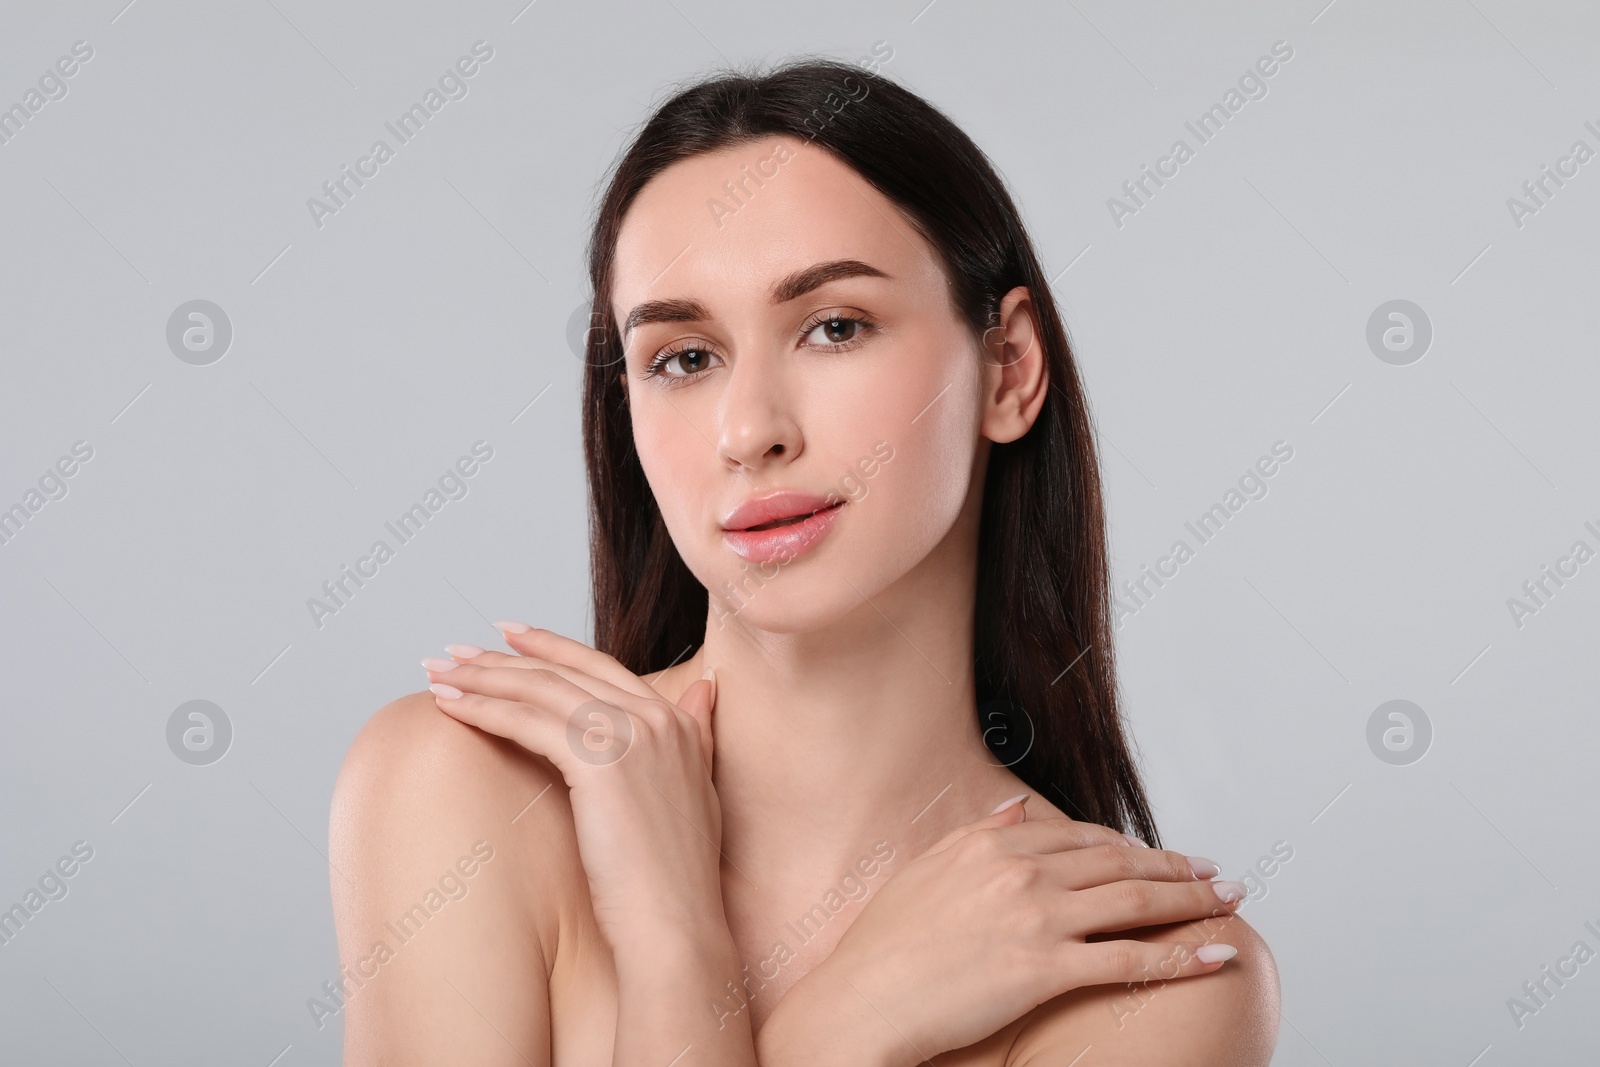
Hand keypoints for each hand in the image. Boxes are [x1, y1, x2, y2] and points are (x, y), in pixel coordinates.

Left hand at [422, 626, 725, 953]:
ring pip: (540, 689)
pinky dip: (483, 708)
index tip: (505, 636)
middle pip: (563, 671)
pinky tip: (450, 707)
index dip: (549, 647)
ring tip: (437, 675)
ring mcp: (631, 735)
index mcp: (676, 721)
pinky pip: (528, 722)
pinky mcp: (600, 761)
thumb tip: (704, 691)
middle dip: (501, 658)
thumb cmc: (674, 880)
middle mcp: (657, 717)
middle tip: (453, 652)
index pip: (599, 665)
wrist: (677, 927)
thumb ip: (695, 735)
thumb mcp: (695, 792)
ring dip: (480, 678)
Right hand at [769, 799, 1243, 1065]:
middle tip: (1216, 874)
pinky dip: (1179, 956)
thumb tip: (1020, 810)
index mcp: (994, 847)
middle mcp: (1021, 874)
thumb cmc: (885, 945)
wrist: (864, 999)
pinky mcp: (1044, 970)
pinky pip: (1127, 961)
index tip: (1161, 855)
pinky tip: (1212, 954)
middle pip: (1120, 863)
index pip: (1083, 837)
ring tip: (1228, 901)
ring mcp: (1036, 920)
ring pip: (1134, 903)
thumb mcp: (927, 870)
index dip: (1131, 845)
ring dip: (1191, 900)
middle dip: (1177, 868)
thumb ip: (979, 835)